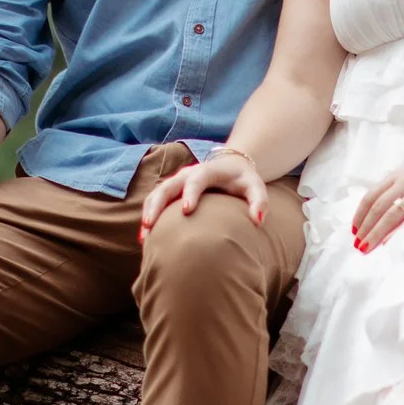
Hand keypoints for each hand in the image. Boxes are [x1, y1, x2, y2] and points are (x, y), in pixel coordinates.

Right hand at [140, 153, 266, 239]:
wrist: (231, 167)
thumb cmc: (244, 181)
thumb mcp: (256, 187)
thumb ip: (259, 202)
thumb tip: (258, 221)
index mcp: (207, 171)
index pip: (196, 180)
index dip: (190, 193)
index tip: (186, 211)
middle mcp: (187, 175)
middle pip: (167, 187)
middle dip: (157, 205)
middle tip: (150, 224)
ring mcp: (177, 183)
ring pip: (157, 195)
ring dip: (148, 213)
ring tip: (144, 236)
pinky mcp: (172, 192)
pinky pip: (156, 202)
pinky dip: (149, 216)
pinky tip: (145, 237)